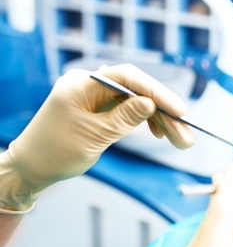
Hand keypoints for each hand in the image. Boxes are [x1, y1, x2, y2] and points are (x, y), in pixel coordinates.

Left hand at [0, 64, 194, 212]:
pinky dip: (146, 122)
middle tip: (186, 135)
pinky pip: (129, 110)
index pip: (126, 78)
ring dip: (160, 120)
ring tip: (181, 140)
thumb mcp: (94, 136)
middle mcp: (89, 85)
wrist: (32, 168)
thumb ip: (124, 118)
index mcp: (81, 84)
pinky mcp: (101, 109)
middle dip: (164, 113)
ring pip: (137, 102)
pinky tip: (161, 134)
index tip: (179, 110)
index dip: (156, 91)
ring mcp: (95, 96)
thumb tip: (151, 103)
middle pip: (136, 91)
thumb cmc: (56, 152)